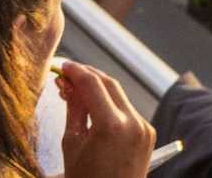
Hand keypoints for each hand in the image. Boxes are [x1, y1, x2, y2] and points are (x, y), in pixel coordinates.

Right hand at [57, 60, 155, 177]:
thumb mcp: (72, 144)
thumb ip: (73, 110)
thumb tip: (68, 85)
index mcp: (111, 125)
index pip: (93, 85)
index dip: (76, 72)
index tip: (63, 66)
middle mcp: (133, 122)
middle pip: (110, 85)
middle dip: (89, 76)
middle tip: (69, 74)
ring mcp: (144, 127)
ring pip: (120, 97)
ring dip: (100, 90)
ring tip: (77, 92)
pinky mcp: (148, 133)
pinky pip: (128, 112)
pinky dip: (112, 107)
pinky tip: (95, 108)